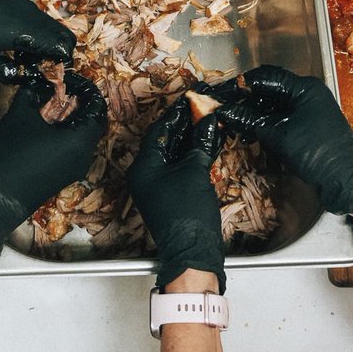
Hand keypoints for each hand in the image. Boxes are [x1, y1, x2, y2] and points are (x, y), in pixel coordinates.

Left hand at [0, 0, 74, 82]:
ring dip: (39, 42)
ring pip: (42, 24)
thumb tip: (23, 77)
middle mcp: (26, 11)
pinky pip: (26, 16)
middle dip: (54, 52)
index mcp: (25, 28)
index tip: (49, 75)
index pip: (64, 44)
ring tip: (19, 59)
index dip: (61, 63)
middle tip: (38, 69)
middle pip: (58, 32)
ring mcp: (15, 1)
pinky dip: (26, 32)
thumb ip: (7, 72)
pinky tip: (6, 44)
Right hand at [0, 72, 105, 256]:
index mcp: (79, 142)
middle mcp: (82, 158)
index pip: (97, 107)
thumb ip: (32, 94)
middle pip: (91, 123)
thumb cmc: (5, 160)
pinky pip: (70, 149)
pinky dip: (62, 133)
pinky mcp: (60, 178)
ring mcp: (72, 171)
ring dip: (69, 118)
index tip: (69, 78)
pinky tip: (43, 125)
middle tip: (60, 87)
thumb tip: (38, 83)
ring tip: (48, 102)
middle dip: (79, 102)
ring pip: (80, 137)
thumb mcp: (17, 117)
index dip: (86, 88)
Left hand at [127, 97, 226, 291]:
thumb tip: (208, 121)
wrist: (193, 252)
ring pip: (175, 153)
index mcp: (143, 167)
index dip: (176, 114)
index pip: (159, 131)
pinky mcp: (172, 192)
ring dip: (191, 137)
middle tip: (200, 105)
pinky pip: (181, 165)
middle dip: (185, 124)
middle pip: (166, 140)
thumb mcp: (195, 172)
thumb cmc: (188, 212)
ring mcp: (159, 185)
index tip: (190, 99)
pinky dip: (194, 153)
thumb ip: (200, 143)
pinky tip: (209, 139)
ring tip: (208, 117)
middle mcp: (146, 174)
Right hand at [211, 65, 352, 214]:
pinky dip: (267, 122)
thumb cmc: (315, 152)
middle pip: (271, 89)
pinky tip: (251, 131)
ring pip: (275, 104)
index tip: (225, 93)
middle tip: (227, 108)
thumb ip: (250, 120)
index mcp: (305, 88)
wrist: (345, 180)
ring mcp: (309, 109)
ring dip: (255, 112)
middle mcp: (308, 93)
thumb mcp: (278, 135)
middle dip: (248, 99)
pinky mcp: (308, 125)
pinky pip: (283, 117)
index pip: (267, 76)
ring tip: (235, 121)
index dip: (244, 84)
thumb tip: (225, 111)